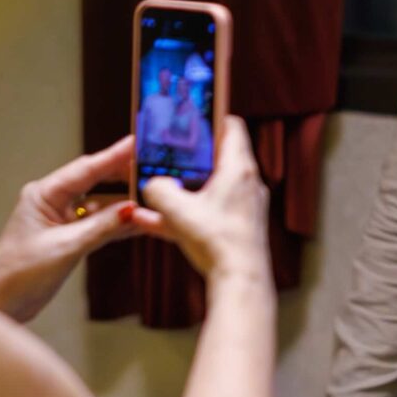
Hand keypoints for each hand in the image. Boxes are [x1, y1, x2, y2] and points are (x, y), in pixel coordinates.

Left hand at [0, 136, 148, 322]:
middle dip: (124, 175)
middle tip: (155, 168)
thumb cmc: (20, 273)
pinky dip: (117, 224)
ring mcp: (62, 219)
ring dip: (125, 203)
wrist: (1, 303)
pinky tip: (140, 222)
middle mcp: (53, 200)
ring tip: (154, 196)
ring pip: (100, 204)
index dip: (114, 156)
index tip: (138, 143)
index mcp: (44, 194)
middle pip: (96, 181)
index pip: (86, 169)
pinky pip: (99, 224)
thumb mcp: (65, 248)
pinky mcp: (69, 237)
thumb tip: (133, 210)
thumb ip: (101, 227)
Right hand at [137, 117, 268, 280]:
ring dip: (183, 189)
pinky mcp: (236, 228)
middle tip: (167, 155)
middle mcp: (246, 184)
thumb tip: (150, 185)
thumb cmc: (217, 240)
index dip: (211, 117)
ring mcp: (243, 207)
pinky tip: (151, 224)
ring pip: (208, 188)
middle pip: (217, 158)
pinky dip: (185, 214)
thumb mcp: (177, 209)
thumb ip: (158, 190)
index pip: (231, 126)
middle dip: (189, 157)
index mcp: (239, 168)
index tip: (190, 116)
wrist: (239, 280)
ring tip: (155, 191)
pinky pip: (206, 213)